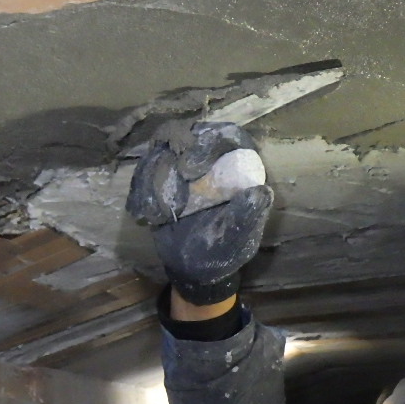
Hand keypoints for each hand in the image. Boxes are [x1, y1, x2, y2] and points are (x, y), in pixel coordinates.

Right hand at [127, 122, 272, 303]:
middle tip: (168, 179)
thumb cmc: (221, 254)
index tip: (190, 166)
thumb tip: (261, 190)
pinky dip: (143, 185)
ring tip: (157, 208)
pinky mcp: (163, 178)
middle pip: (192, 133)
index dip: (209, 141)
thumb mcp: (238, 239)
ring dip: (155, 170)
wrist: (192, 269)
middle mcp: (212, 162)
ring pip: (165, 147)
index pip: (227, 137)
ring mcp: (185, 168)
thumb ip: (248, 215)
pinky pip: (148, 168)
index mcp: (238, 170)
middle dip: (175, 149)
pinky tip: (147, 211)